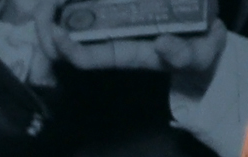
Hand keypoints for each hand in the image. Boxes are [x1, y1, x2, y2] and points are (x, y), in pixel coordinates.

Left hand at [36, 0, 225, 78]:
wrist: (203, 40)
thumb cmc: (196, 53)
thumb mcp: (195, 57)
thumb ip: (181, 55)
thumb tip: (162, 43)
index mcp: (120, 55)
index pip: (84, 58)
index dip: (66, 48)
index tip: (55, 33)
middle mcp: (108, 39)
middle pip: (65, 37)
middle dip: (48, 25)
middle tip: (46, 6)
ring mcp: (109, 22)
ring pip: (71, 16)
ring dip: (57, 6)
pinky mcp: (113, 8)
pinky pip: (89, 4)